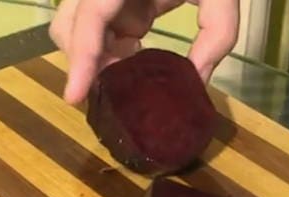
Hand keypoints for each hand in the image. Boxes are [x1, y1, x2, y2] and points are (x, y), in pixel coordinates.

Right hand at [49, 0, 239, 103]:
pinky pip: (96, 31)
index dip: (82, 56)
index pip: (90, 16)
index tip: (74, 95)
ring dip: (95, 58)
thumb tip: (196, 80)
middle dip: (86, 62)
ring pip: (76, 31)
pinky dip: (108, 50)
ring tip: (129, 70)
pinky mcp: (112, 1)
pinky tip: (134, 53)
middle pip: (69, 26)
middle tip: (117, 88)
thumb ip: (218, 33)